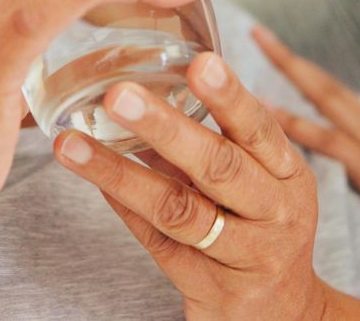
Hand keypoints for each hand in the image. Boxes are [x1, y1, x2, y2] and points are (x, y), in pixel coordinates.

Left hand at [54, 50, 335, 320]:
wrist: (284, 314)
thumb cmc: (260, 224)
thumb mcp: (259, 178)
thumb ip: (216, 137)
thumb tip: (147, 81)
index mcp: (287, 174)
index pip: (259, 129)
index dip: (229, 97)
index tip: (199, 63)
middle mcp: (274, 214)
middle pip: (218, 166)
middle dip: (165, 127)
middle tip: (117, 95)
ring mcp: (244, 256)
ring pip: (177, 210)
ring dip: (119, 173)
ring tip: (72, 146)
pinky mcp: (210, 289)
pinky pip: (158, 242)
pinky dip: (123, 207)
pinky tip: (92, 181)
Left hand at [254, 26, 359, 246]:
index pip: (342, 107)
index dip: (310, 88)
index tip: (284, 67)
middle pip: (327, 88)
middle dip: (291, 61)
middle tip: (258, 33)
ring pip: (324, 95)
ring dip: (288, 68)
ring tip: (256, 41)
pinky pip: (327, 141)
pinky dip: (292, 126)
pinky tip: (263, 112)